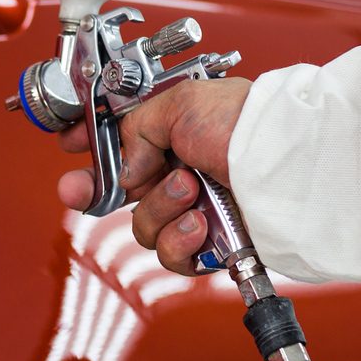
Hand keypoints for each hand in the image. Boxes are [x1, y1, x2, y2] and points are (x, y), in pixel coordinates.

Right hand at [58, 78, 251, 275]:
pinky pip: (174, 256)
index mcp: (177, 134)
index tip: (69, 149)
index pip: (123, 144)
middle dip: (100, 190)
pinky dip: (182, 242)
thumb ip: (138, 130)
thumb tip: (127, 167)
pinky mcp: (212, 245)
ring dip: (161, 210)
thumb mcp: (180, 104)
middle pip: (124, 194)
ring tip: (190, 192)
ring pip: (145, 227)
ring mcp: (197, 210)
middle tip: (80, 190)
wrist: (290, 165)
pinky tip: (200, 224)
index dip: (93, 151)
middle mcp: (185, 172)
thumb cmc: (248, 126)